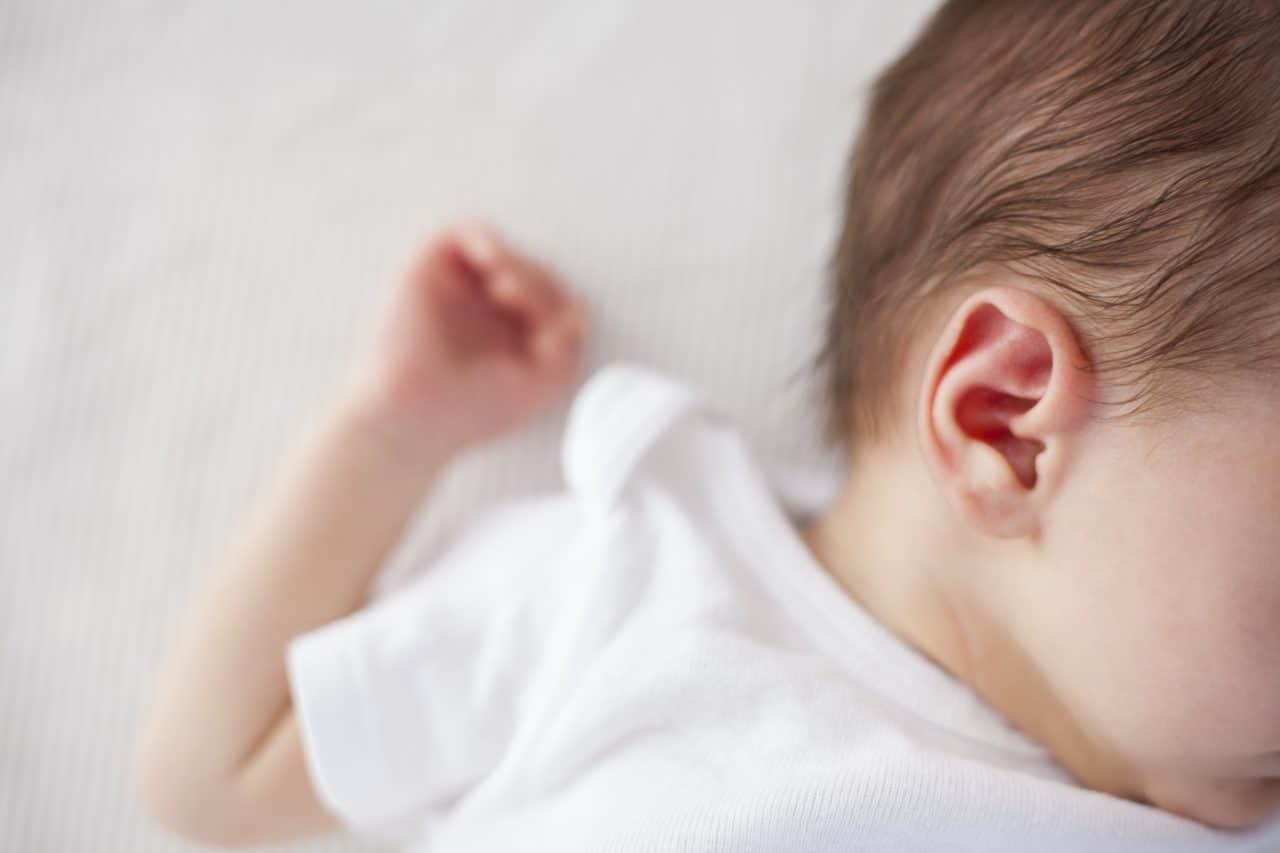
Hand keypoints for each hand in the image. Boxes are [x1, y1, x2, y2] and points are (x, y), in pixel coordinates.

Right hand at [342, 222, 586, 461]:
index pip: (551, 297)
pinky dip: (485, 238)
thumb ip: (569, 342)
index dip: (560, 305)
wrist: (415, 418)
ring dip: (517, 263)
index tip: (554, 333)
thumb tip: (576, 309)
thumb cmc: (472, 410)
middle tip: (531, 312)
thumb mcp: (544, 382)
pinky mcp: (424, 271)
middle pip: (531, 270)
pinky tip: (494, 263)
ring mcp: (454, 288)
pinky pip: (460, 231)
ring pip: (500, 250)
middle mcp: (482, 307)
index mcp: (511, 332)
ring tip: (510, 291)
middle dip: (541, 286)